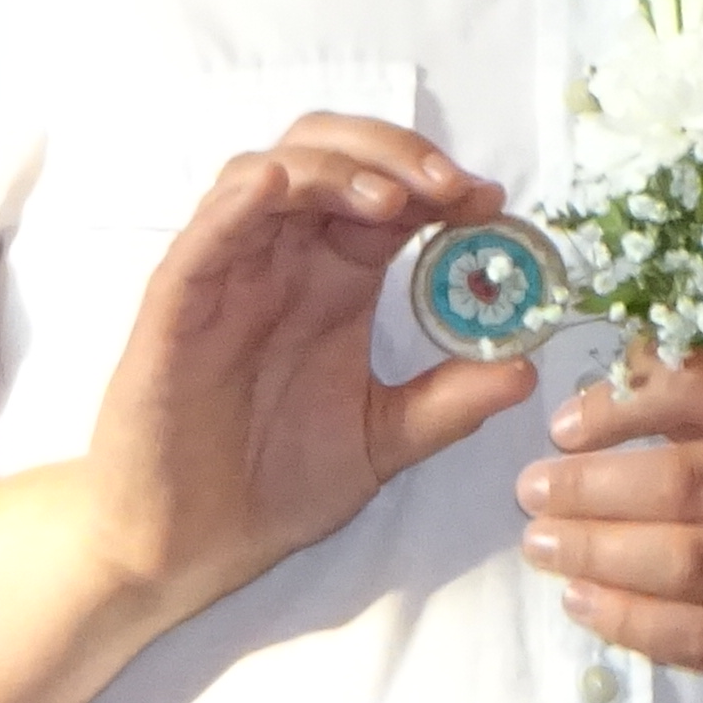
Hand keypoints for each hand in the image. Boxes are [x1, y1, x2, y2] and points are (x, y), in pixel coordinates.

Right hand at [84, 115, 537, 622]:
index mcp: (333, 281)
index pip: (388, 196)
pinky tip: (279, 187)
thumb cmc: (270, 485)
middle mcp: (280, 262)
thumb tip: (527, 371)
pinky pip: (202, 235)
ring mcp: (225, 275)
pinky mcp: (175, 306)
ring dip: (333, 169)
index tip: (492, 204)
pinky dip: (240, 200)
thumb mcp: (381, 442)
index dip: (439, 185)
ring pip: (268, 172)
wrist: (186, 548)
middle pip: (329, 156)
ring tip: (393, 200)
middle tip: (449, 188)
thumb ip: (449, 404)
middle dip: (393, 154)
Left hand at [513, 352, 702, 702]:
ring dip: (600, 555)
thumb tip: (629, 369)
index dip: (627, 404)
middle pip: (691, 483)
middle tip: (531, 490)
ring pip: (692, 564)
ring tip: (543, 548)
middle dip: (593, 487)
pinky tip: (588, 606)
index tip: (565, 423)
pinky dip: (636, 623)